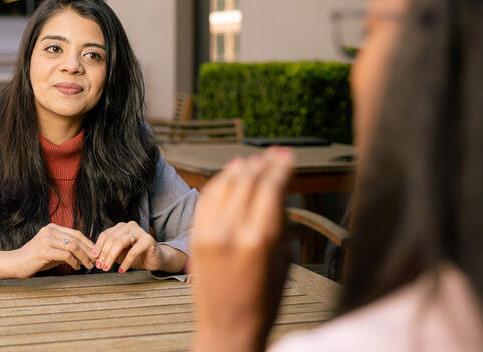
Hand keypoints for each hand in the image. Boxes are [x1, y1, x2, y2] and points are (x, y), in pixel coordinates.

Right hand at [0, 223, 94, 282]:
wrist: (15, 264)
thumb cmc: (35, 259)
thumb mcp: (52, 250)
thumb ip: (66, 249)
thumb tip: (86, 254)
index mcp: (52, 228)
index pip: (76, 233)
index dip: (88, 242)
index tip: (96, 252)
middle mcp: (50, 231)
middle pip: (76, 238)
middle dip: (88, 250)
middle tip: (96, 260)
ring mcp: (47, 240)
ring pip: (73, 246)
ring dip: (84, 257)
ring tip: (88, 265)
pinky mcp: (45, 250)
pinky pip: (66, 255)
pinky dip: (74, 262)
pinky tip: (77, 267)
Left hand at [94, 221, 164, 272]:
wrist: (154, 259)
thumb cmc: (135, 256)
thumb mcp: (119, 253)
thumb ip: (108, 252)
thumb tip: (93, 257)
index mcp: (121, 227)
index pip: (105, 234)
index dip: (98, 246)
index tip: (94, 258)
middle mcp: (129, 226)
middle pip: (111, 238)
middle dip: (104, 254)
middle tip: (100, 266)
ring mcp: (139, 231)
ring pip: (120, 243)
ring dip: (111, 257)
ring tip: (107, 268)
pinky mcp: (148, 240)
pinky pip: (133, 251)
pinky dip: (125, 262)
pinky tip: (121, 270)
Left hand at [191, 147, 293, 351]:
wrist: (227, 330)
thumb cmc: (264, 301)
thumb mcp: (283, 261)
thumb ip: (279, 223)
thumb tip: (277, 189)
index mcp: (259, 240)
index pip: (270, 187)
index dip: (280, 166)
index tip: (287, 155)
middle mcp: (231, 233)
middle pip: (248, 181)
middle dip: (263, 163)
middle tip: (275, 154)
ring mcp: (208, 234)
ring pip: (225, 184)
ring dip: (241, 168)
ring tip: (254, 160)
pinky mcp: (195, 238)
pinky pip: (207, 198)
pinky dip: (220, 182)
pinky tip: (231, 174)